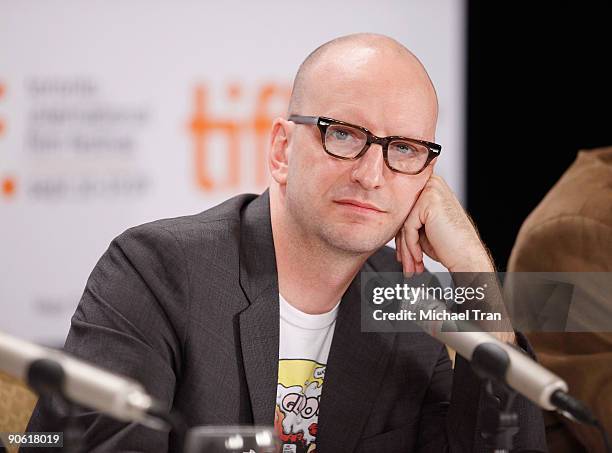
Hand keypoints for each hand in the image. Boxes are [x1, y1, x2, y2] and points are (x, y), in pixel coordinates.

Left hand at [395, 175, 514, 343]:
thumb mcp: (423, 229)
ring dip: (406, 250)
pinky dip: (412, 246)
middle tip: (405, 266)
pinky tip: (419, 259)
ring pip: (404, 223)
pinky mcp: (429, 201)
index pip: (405, 212)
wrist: (468, 258)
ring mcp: (431, 190)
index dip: (401, 236)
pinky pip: (408, 227)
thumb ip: (408, 220)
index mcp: (431, 187)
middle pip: (403, 216)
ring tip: (410, 267)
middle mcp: (432, 183)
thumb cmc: (448, 245)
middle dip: (402, 245)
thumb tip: (384, 222)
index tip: (402, 257)